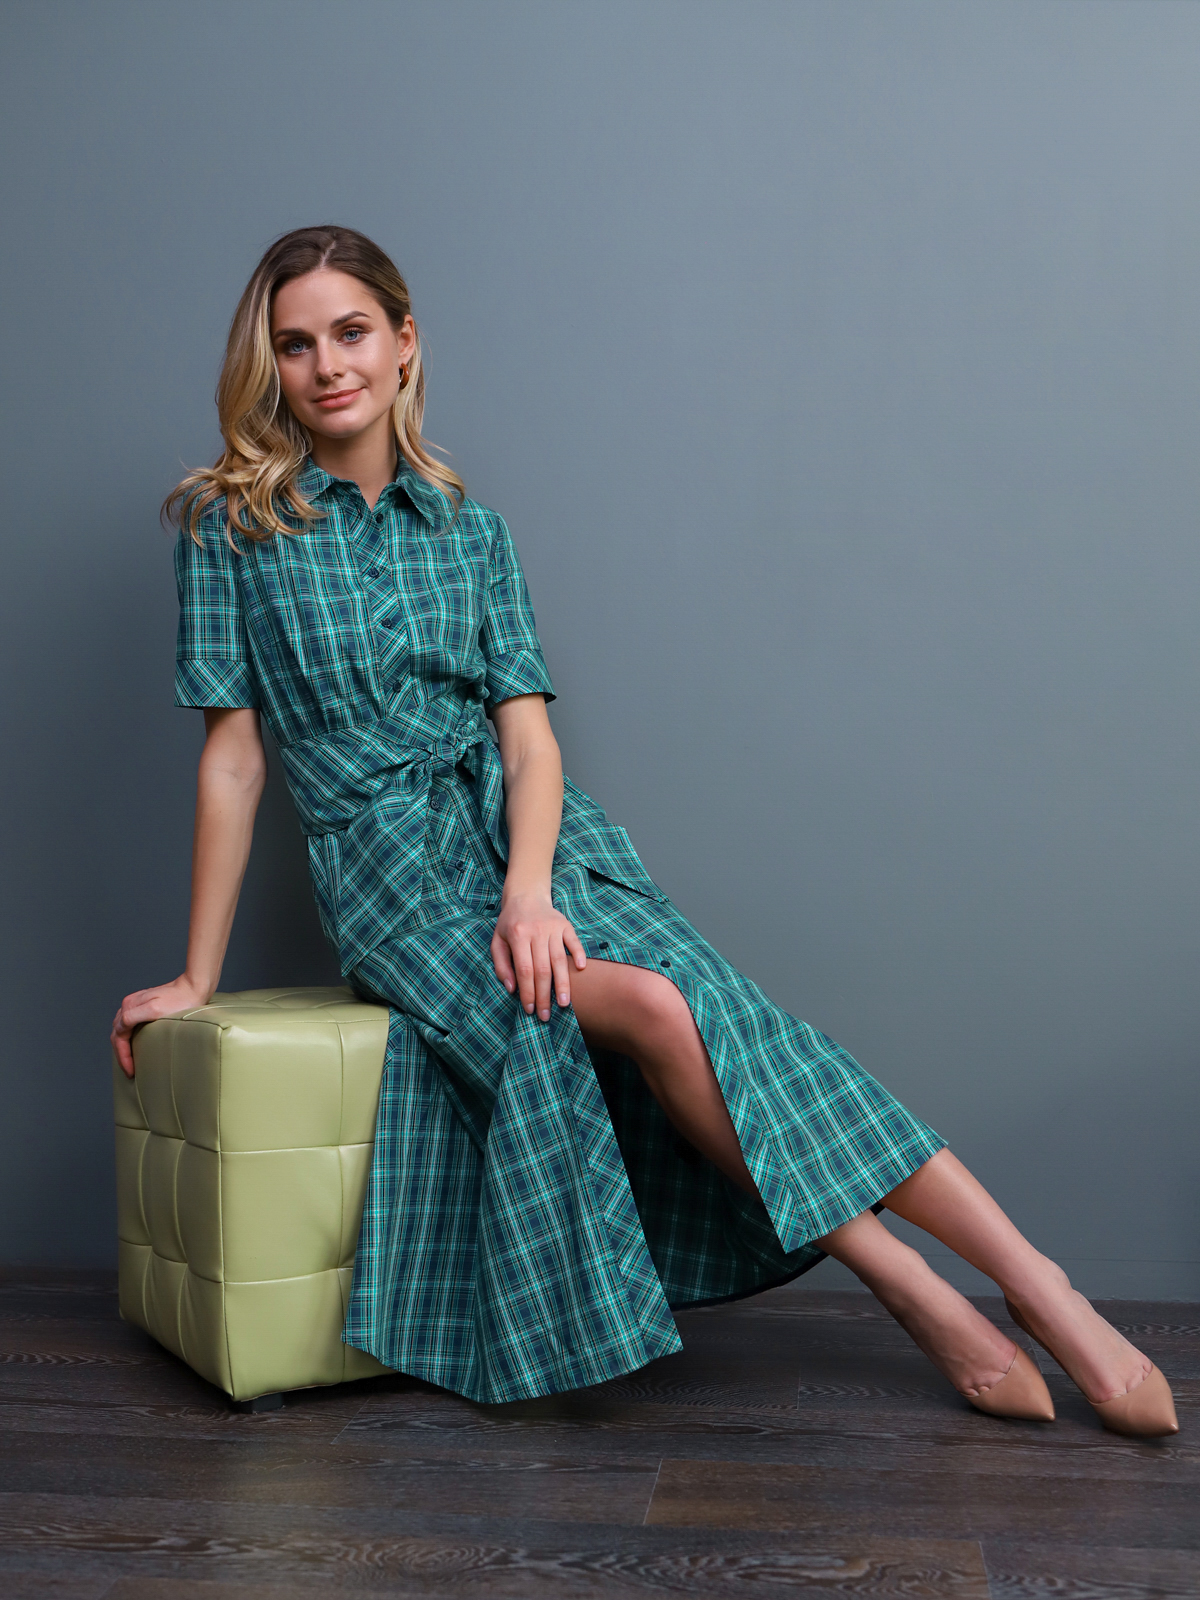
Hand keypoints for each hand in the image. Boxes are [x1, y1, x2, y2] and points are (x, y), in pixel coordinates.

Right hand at [110, 974, 210, 1077]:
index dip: (123, 1057)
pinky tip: (135, 1045)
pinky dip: (128, 1038)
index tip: (130, 1071)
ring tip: (130, 1062)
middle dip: (121, 1055)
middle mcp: (129, 1004)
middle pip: (117, 1034)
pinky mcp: (144, 1005)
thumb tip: (118, 1028)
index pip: (119, 1037)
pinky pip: (130, 1024)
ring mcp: (136, 1004)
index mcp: (129, 1006)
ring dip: (123, 1047)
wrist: (194, 987)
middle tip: (130, 1071)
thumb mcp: (155, 1010)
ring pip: (121, 1030)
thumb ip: (132, 1017)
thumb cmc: (179, 1000)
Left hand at [490, 890, 585, 1021]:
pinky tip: (580, 970)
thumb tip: (512, 989)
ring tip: (564, 1004)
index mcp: (517, 935)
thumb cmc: (510, 923)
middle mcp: (536, 931)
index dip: (528, 992)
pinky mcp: (566, 924)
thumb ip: (501, 965)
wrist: (526, 895)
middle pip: (543, 969)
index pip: (524, 970)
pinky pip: (574, 941)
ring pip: (560, 959)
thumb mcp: (497, 941)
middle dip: (544, 995)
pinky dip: (578, 955)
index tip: (530, 1009)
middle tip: (546, 1016)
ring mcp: (553, 927)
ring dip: (563, 984)